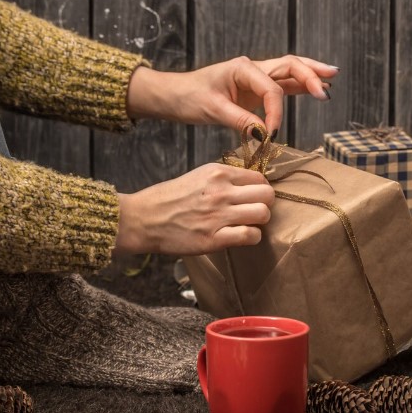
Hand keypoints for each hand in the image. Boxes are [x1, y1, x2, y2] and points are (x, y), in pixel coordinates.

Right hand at [114, 163, 273, 255]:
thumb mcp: (198, 176)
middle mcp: (221, 192)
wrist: (144, 219)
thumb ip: (223, 179)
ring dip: (260, 221)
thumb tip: (248, 184)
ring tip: (248, 224)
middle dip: (265, 203)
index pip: (259, 177)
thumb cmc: (169, 198)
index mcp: (217, 173)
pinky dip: (251, 237)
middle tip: (255, 211)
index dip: (260, 188)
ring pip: (263, 214)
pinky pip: (250, 235)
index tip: (253, 196)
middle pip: (267, 194)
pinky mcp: (214, 238)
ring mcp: (219, 215)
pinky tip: (241, 236)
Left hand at [127, 55, 338, 134]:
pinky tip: (315, 89)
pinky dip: (299, 86)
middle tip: (327, 89)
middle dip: (310, 76)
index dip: (276, 112)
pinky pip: (282, 85)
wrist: (175, 95)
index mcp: (242, 69)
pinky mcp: (256, 90)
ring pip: (290, 71)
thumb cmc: (189, 97)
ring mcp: (256, 78)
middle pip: (290, 66)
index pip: (272, 88)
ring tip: (332, 78)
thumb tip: (263, 133)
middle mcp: (253, 69)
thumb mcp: (212, 110)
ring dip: (311, 75)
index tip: (271, 133)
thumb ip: (239, 120)